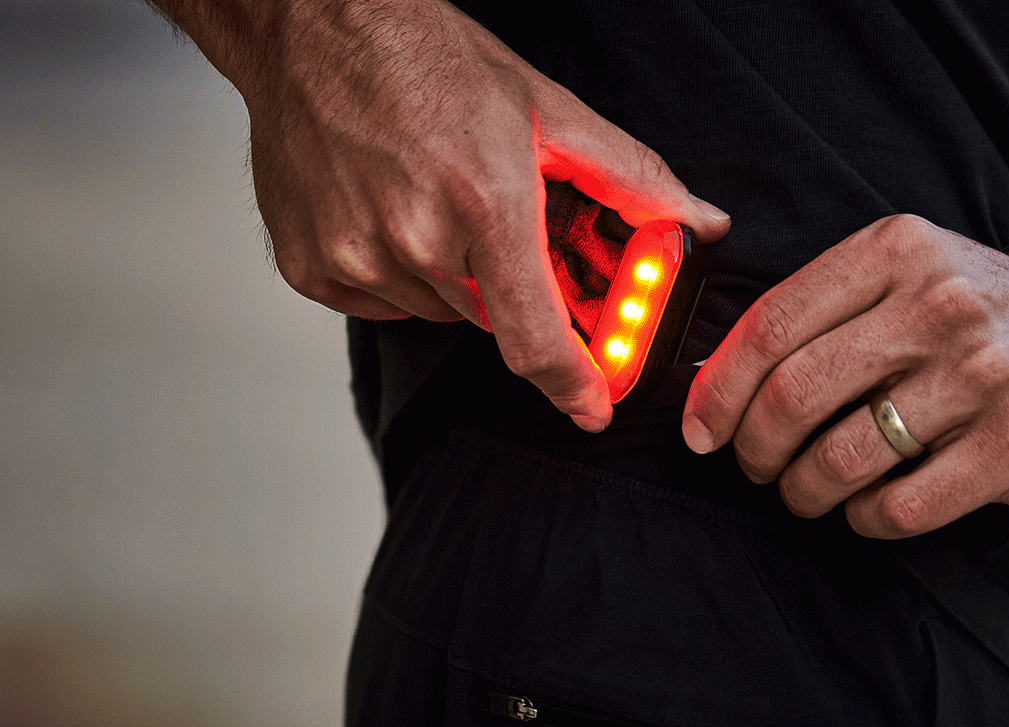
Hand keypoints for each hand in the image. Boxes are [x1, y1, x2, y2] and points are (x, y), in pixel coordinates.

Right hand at [230, 0, 729, 430]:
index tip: (592, 408)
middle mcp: (415, 239)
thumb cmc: (428, 59)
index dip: (573, 384)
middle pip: (493, 318)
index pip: (536, 337)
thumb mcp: (545, 110)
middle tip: (497, 222)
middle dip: (511, 283)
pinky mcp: (311, 265)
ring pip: (437, 310)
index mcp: (485, 203)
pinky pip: (380, 303)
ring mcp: (355, 256)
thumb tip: (697, 220)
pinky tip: (390, 211)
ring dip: (451, 276)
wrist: (318, 30)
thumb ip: (629, 178)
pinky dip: (395, 272)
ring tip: (434, 199)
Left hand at [682, 214, 1008, 538]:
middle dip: (754, 448)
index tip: (700, 430)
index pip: (771, 326)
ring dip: (803, 490)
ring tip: (805, 489)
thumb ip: (816, 309)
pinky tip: (865, 506)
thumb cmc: (973, 305)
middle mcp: (941, 307)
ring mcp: (985, 377)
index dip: (717, 389)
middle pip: (795, 395)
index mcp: (895, 253)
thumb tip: (714, 383)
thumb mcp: (899, 268)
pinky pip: (901, 508)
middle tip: (753, 465)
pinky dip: (863, 518)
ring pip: (842, 459)